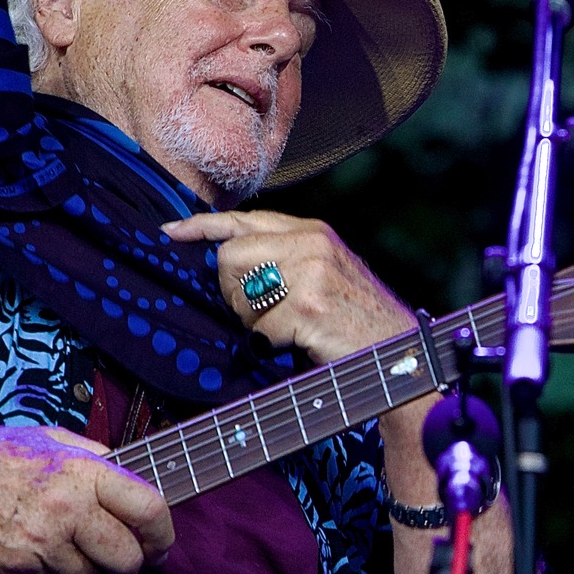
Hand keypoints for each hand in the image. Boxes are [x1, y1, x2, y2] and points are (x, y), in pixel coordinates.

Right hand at [0, 425, 172, 573]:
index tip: (160, 543)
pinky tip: (50, 566)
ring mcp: (40, 545)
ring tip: (81, 561)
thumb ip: (94, 457)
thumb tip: (132, 476)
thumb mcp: (49, 439)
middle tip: (124, 562)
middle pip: (128, 559)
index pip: (149, 511)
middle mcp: (65, 510)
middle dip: (132, 566)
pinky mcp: (16, 572)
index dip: (163, 534)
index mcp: (81, 473)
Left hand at [162, 209, 415, 364]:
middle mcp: (312, 243)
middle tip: (262, 315)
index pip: (243, 219)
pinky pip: (262, 328)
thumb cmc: (357, 321)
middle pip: (230, 256)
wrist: (401, 354)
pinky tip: (300, 343)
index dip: (202, 226)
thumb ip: (284, 257)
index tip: (172, 233)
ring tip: (287, 329)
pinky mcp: (309, 306)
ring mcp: (311, 272)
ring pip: (241, 293)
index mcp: (313, 231)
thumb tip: (227, 260)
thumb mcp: (326, 273)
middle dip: (233, 292)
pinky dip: (273, 345)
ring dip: (254, 321)